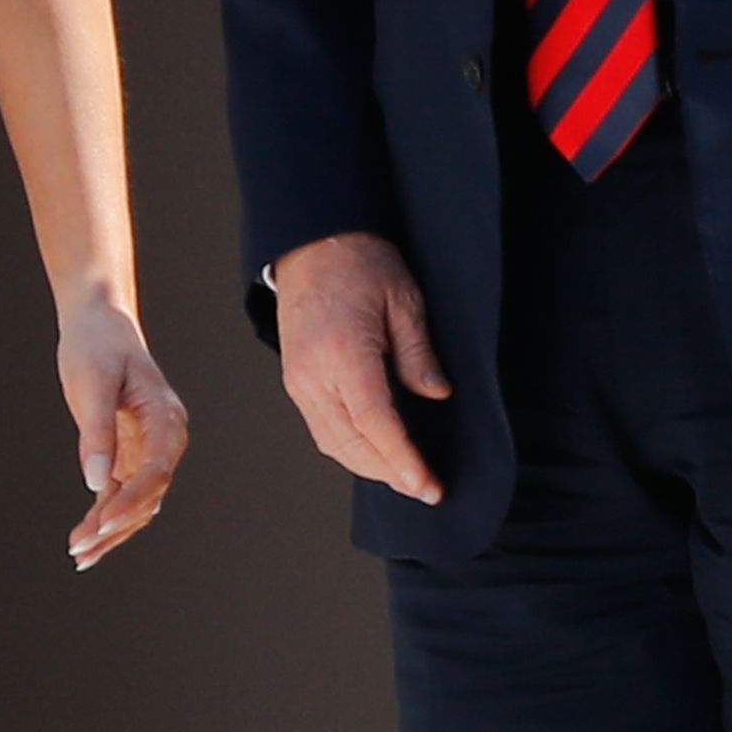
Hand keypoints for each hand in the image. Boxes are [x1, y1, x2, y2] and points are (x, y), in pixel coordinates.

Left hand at [59, 295, 188, 567]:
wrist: (97, 322)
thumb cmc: (98, 344)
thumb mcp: (92, 383)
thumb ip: (97, 432)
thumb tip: (95, 482)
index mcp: (166, 418)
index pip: (156, 470)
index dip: (131, 500)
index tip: (101, 521)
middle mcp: (164, 439)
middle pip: (149, 495)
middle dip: (117, 525)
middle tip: (82, 549)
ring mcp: (147, 449)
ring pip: (136, 502)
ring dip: (110, 530)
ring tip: (80, 555)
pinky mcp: (127, 454)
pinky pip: (120, 494)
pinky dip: (103, 517)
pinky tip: (86, 540)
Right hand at [267, 231, 446, 505]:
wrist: (313, 243)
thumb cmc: (361, 262)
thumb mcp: (405, 300)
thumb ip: (418, 354)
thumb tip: (436, 395)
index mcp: (343, 352)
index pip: (375, 423)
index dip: (402, 460)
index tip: (427, 485)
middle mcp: (314, 374)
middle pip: (352, 444)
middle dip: (390, 473)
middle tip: (426, 489)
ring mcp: (299, 380)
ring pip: (333, 443)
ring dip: (370, 466)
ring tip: (405, 476)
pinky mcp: (295, 380)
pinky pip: (322, 429)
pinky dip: (351, 448)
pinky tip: (376, 452)